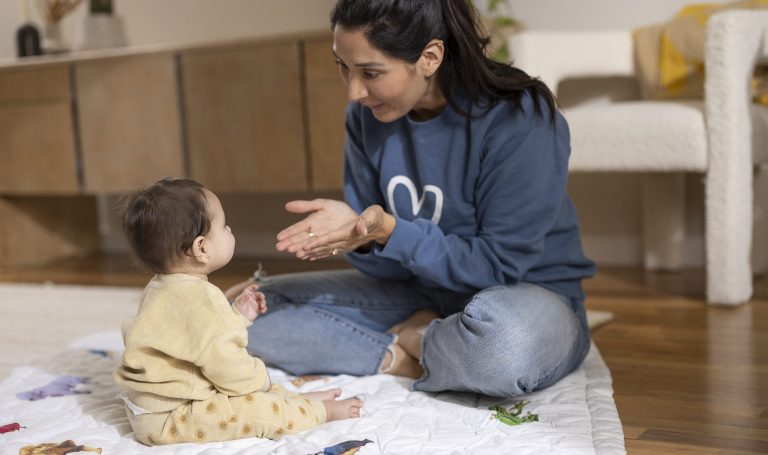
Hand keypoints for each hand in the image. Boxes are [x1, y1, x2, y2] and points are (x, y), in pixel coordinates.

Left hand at [234, 284, 266, 321]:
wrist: (239, 318)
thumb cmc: (237, 309)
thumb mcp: (240, 302)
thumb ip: (244, 298)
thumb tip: (249, 296)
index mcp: (246, 295)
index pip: (250, 289)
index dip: (253, 287)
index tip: (257, 287)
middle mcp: (251, 299)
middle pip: (258, 294)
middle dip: (261, 295)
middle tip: (262, 298)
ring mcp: (255, 304)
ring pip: (262, 301)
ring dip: (263, 302)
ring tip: (262, 306)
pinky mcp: (257, 310)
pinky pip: (263, 308)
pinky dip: (264, 309)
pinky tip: (262, 311)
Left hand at [275, 199, 394, 260]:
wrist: (382, 227)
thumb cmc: (376, 217)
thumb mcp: (373, 215)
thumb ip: (366, 222)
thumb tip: (362, 229)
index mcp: (349, 233)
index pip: (330, 238)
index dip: (318, 243)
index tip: (305, 246)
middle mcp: (345, 242)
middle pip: (322, 246)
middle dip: (306, 248)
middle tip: (289, 250)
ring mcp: (344, 245)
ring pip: (323, 249)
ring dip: (309, 252)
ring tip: (294, 254)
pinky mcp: (343, 246)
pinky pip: (328, 250)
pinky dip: (317, 253)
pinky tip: (307, 255)